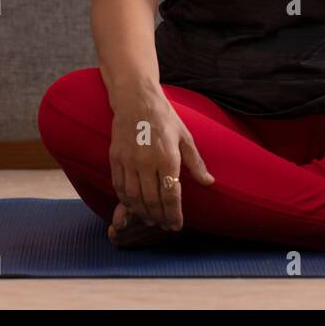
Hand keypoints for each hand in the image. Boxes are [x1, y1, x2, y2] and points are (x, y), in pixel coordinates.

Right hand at [107, 89, 214, 230]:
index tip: (176, 226)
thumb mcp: (185, 137)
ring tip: (150, 219)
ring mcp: (129, 160)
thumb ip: (196, 163)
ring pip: (134, 198)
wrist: (136, 99)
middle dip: (159, 218)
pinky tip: (133, 206)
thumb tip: (209, 182)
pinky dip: (126, 201)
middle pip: (152, 201)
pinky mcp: (115, 158)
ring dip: (142, 213)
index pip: (171, 196)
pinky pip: (119, 187)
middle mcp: (147, 162)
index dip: (174, 215)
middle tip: (164, 225)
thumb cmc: (164, 117)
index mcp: (168, 158)